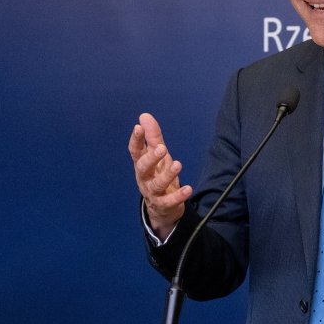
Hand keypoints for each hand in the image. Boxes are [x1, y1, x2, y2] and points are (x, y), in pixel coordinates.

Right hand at [128, 113, 191, 237]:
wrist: (161, 208)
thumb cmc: (157, 175)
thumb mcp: (157, 156)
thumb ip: (152, 137)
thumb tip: (144, 116)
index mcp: (141, 164)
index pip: (135, 151)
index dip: (136, 140)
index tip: (138, 127)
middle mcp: (144, 178)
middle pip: (142, 168)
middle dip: (151, 158)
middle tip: (162, 148)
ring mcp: (152, 192)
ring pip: (156, 184)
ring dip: (167, 175)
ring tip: (178, 164)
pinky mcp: (163, 204)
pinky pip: (169, 201)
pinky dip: (178, 196)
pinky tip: (188, 189)